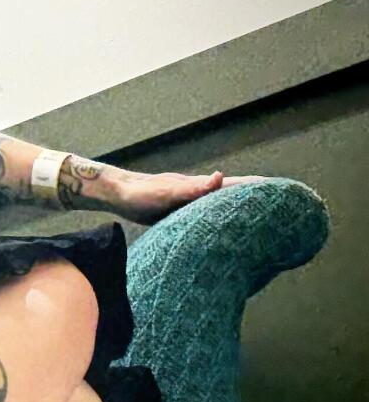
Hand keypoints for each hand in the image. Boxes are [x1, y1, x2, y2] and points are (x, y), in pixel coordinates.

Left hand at [101, 166, 270, 226]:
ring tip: (262, 214)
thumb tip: (221, 176)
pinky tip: (224, 224)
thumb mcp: (166, 193)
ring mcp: (190, 200)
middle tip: (283, 203)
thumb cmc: (139, 195)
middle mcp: (198, 191)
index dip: (259, 187)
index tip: (284, 190)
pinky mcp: (180, 210)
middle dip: (257, 196)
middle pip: (234, 192)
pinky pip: (208, 212)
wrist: (117, 193)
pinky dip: (221, 215)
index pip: (236, 185)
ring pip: (222, 202)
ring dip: (241, 206)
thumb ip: (193, 188)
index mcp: (199, 187)